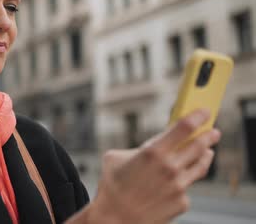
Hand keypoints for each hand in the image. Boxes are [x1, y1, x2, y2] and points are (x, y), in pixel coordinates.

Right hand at [87, 110, 219, 223]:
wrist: (114, 218)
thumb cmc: (111, 186)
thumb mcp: (116, 157)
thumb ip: (137, 148)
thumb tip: (150, 147)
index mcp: (153, 152)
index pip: (185, 127)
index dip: (198, 116)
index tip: (204, 112)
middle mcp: (170, 168)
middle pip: (200, 145)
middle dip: (209, 136)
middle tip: (213, 131)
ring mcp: (179, 186)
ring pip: (200, 166)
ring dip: (205, 155)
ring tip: (207, 151)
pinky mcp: (182, 202)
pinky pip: (186, 187)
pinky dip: (182, 182)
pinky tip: (174, 183)